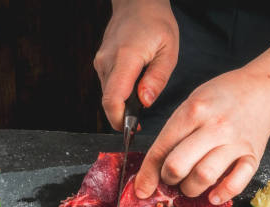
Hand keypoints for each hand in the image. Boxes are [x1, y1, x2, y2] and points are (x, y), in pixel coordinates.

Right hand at [94, 0, 178, 129]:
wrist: (137, 3)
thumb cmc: (156, 23)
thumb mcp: (168, 50)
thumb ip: (157, 78)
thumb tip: (145, 102)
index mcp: (126, 57)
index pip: (113, 98)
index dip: (118, 120)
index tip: (129, 131)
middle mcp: (107, 61)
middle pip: (108, 101)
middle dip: (121, 117)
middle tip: (138, 125)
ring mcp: (101, 62)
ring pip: (107, 95)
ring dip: (120, 106)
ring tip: (139, 106)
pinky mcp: (101, 63)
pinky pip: (108, 86)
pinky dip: (119, 95)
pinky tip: (133, 92)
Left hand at [134, 68, 269, 204]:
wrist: (264, 88)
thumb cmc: (224, 96)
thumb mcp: (193, 102)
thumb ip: (176, 131)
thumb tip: (155, 165)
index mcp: (194, 111)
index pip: (162, 148)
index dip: (147, 173)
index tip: (141, 189)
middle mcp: (214, 127)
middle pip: (178, 165)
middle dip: (168, 180)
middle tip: (171, 179)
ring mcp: (235, 142)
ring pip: (204, 177)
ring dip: (191, 188)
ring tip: (190, 184)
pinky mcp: (253, 156)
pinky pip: (237, 182)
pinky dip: (222, 193)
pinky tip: (213, 195)